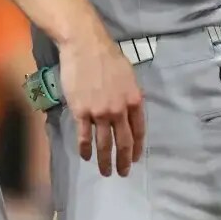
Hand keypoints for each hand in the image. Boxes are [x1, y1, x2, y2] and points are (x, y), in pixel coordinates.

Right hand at [56, 29, 144, 177]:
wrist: (85, 46)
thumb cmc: (107, 56)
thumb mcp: (128, 75)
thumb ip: (130, 95)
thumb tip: (130, 109)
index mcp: (134, 100)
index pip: (138, 131)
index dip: (137, 148)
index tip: (135, 159)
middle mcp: (119, 110)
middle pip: (123, 142)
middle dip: (124, 161)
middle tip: (123, 173)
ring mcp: (100, 113)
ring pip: (104, 144)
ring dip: (105, 161)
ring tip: (105, 172)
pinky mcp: (81, 112)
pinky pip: (84, 136)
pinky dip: (85, 149)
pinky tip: (86, 157)